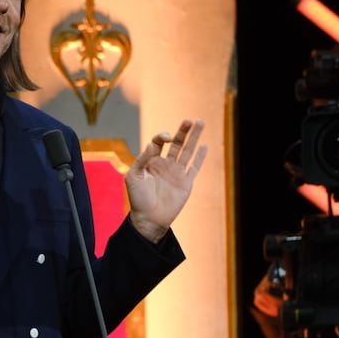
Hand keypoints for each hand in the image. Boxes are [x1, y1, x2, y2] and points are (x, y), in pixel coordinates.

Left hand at [126, 119, 206, 242]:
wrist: (149, 218)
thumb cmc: (138, 198)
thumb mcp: (134, 176)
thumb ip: (143, 159)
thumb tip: (152, 144)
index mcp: (151, 161)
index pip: (159, 142)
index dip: (162, 137)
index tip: (165, 138)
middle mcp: (165, 164)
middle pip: (177, 143)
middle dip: (183, 131)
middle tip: (189, 120)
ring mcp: (177, 173)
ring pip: (187, 151)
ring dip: (194, 138)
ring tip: (200, 122)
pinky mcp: (186, 183)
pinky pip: (194, 167)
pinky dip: (200, 157)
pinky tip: (204, 145)